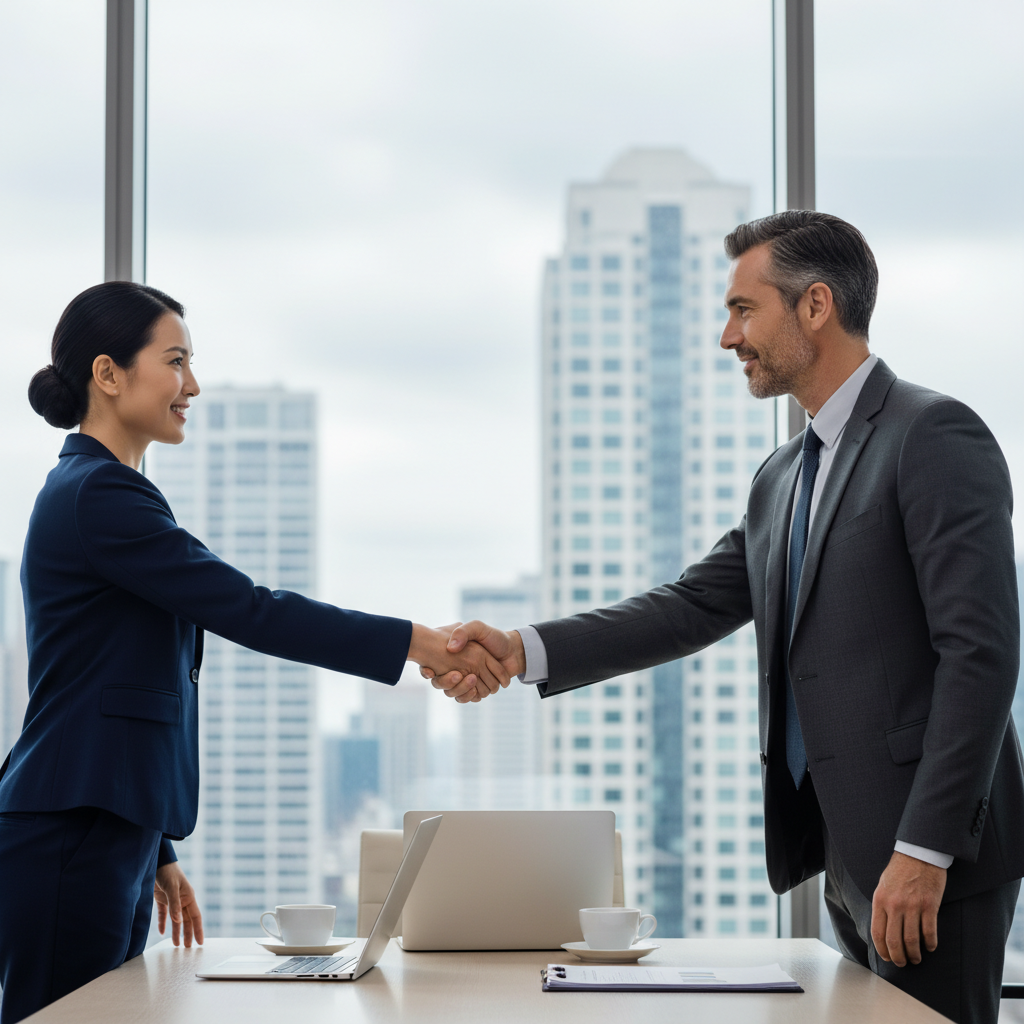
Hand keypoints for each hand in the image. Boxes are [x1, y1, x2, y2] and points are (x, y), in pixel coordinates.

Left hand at [154, 862, 203, 946]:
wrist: (157, 861)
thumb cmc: (168, 872)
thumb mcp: (172, 887)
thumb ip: (174, 904)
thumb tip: (178, 921)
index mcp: (188, 896)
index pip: (195, 916)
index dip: (198, 929)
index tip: (201, 942)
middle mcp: (182, 899)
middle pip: (186, 920)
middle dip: (187, 934)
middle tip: (188, 948)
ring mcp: (172, 900)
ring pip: (176, 919)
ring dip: (176, 931)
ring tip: (176, 945)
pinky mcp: (162, 899)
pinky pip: (163, 914)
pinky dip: (163, 923)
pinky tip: (162, 932)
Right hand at [420, 621, 525, 702]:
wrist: (514, 651)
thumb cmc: (495, 638)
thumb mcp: (478, 628)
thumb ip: (463, 632)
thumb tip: (450, 648)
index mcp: (452, 656)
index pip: (431, 667)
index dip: (427, 671)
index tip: (429, 671)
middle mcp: (456, 669)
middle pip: (440, 683)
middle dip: (446, 682)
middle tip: (457, 674)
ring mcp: (465, 681)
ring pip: (452, 693)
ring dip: (460, 689)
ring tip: (471, 679)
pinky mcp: (476, 690)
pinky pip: (466, 699)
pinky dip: (470, 696)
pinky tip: (475, 690)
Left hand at [870, 851, 945, 966]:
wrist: (918, 854)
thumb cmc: (900, 870)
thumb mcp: (883, 885)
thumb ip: (882, 906)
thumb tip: (883, 928)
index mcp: (880, 900)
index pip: (877, 932)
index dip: (882, 949)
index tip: (887, 957)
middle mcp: (895, 905)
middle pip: (894, 940)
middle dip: (898, 957)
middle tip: (902, 963)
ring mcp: (912, 906)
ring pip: (912, 940)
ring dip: (914, 954)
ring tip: (916, 959)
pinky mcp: (929, 905)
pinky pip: (929, 932)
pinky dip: (930, 943)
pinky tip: (930, 947)